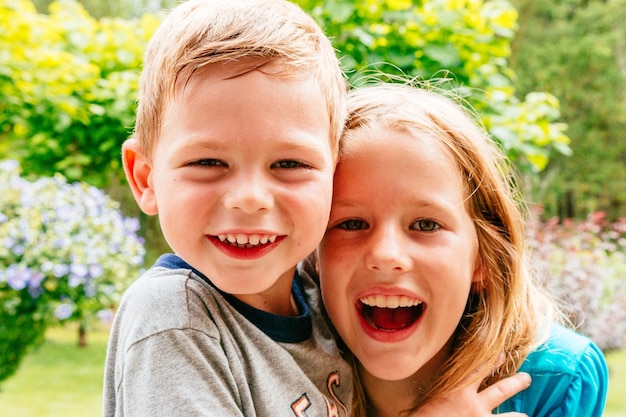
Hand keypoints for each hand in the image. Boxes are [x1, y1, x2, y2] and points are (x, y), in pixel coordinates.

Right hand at [411, 371, 530, 415]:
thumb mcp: (435, 398)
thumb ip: (447, 392)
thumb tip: (454, 388)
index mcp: (457, 390)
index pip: (478, 369)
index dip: (491, 360)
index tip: (502, 352)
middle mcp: (473, 404)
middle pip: (501, 390)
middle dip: (515, 382)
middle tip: (527, 377)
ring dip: (519, 416)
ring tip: (526, 415)